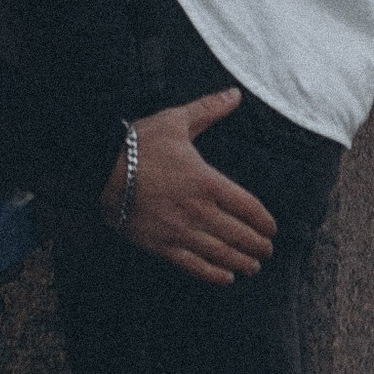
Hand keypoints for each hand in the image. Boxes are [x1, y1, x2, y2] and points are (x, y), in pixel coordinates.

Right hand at [101, 92, 275, 283]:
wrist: (101, 169)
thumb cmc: (139, 145)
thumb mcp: (175, 121)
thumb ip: (208, 109)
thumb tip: (235, 94)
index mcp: (206, 181)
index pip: (247, 206)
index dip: (264, 221)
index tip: (272, 229)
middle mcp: (198, 210)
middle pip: (238, 234)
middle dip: (257, 245)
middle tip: (267, 250)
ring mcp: (180, 230)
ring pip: (220, 253)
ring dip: (242, 262)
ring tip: (254, 267)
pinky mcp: (161, 245)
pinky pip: (193, 265)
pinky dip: (213, 275)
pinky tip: (226, 278)